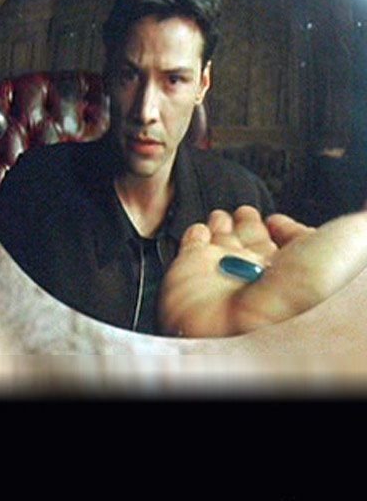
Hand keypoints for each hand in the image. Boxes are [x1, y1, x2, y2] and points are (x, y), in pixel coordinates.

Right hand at [160, 205, 366, 337]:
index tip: (278, 220)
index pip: (289, 245)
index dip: (284, 230)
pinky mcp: (188, 272)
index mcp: (298, 269)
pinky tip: (201, 228)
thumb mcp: (354, 241)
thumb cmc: (319, 289)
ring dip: (221, 225)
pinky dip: (194, 234)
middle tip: (246, 211)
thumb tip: (363, 213)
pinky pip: (191, 246)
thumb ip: (354, 226)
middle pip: (252, 241)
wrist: (266, 326)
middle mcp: (260, 274)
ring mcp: (224, 274)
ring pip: (221, 241)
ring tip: (222, 215)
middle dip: (248, 224)